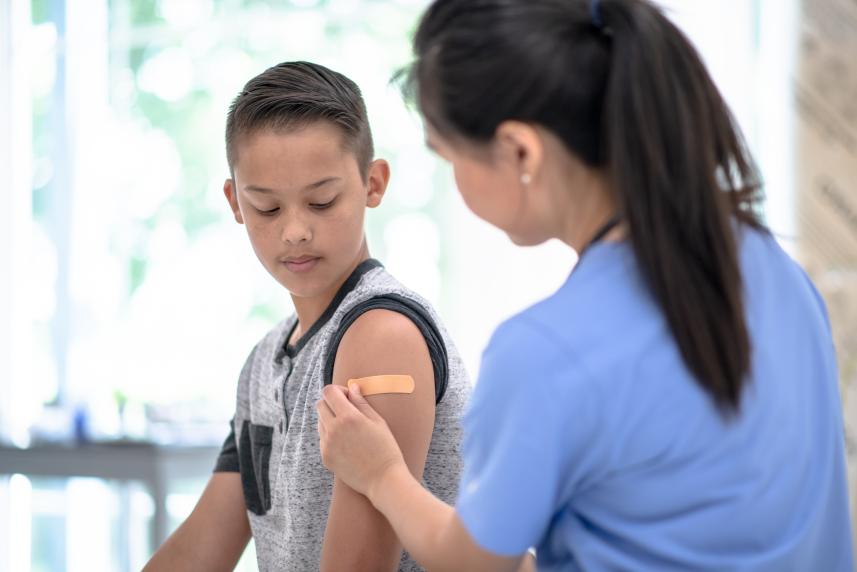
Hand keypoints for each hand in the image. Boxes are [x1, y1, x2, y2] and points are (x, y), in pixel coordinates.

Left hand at [316, 384, 406, 498]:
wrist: (383, 480)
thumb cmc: (385, 448)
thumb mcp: (378, 421)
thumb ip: (361, 402)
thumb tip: (351, 386)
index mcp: (348, 417)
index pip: (329, 392)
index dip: (338, 390)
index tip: (348, 397)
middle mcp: (333, 429)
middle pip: (320, 405)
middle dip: (332, 403)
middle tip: (348, 411)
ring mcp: (327, 444)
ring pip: (320, 421)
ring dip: (330, 419)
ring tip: (349, 429)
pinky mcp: (325, 457)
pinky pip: (322, 438)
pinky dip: (330, 435)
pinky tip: (347, 443)